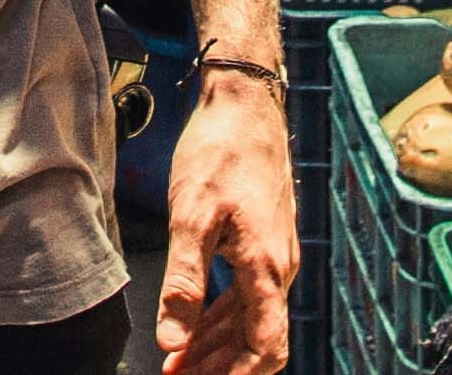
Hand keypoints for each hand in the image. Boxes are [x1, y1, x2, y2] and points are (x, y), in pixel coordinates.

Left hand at [153, 73, 299, 374]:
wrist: (245, 103)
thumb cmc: (219, 150)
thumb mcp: (190, 216)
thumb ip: (183, 283)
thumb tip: (172, 340)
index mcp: (266, 267)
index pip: (264, 347)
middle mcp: (278, 267)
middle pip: (256, 341)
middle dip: (217, 367)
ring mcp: (274, 254)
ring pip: (250, 320)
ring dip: (216, 346)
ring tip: (178, 362)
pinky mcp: (263, 241)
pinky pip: (246, 295)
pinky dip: (220, 318)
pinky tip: (194, 327)